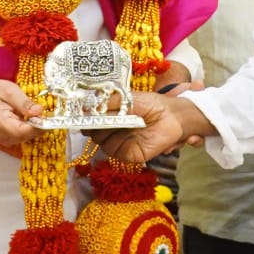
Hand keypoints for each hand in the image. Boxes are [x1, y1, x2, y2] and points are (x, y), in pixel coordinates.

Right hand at [0, 79, 42, 146]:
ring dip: (37, 126)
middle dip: (40, 124)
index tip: (49, 115)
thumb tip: (39, 111)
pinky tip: (32, 117)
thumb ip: (24, 102)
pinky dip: (32, 127)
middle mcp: (3, 135)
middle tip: (46, 111)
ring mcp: (5, 139)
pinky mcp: (9, 139)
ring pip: (29, 137)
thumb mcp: (9, 90)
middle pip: (28, 135)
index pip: (24, 131)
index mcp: (0, 123)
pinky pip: (25, 136)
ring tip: (37, 112)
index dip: (39, 125)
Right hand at [91, 90, 210, 165]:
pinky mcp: (130, 154)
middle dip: (94, 125)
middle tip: (97, 116)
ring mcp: (121, 144)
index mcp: (112, 118)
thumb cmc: (152, 104)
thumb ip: (107, 103)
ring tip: (116, 120)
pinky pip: (115, 151)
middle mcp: (114, 131)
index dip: (84, 119)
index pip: (91, 121)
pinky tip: (124, 129)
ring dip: (106, 131)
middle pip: (93, 133)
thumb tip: (85, 108)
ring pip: (102, 143)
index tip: (79, 114)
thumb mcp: (127, 98)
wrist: (173, 115)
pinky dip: (116, 141)